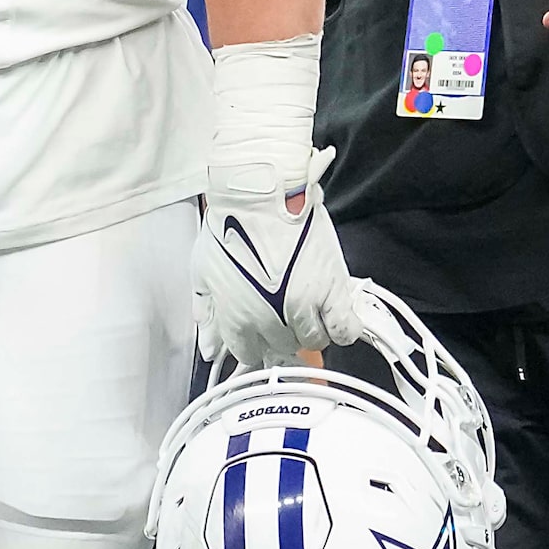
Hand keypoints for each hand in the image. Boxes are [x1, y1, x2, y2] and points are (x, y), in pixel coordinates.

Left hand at [195, 148, 366, 365]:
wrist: (260, 195)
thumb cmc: (230, 225)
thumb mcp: (203, 270)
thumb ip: (208, 313)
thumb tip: (209, 348)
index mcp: (237, 318)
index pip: (248, 353)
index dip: (254, 339)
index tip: (260, 328)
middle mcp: (270, 321)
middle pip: (283, 347)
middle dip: (281, 331)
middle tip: (282, 307)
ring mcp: (303, 308)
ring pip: (313, 341)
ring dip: (310, 327)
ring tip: (305, 301)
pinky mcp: (332, 293)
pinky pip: (345, 332)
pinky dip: (341, 327)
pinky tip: (331, 311)